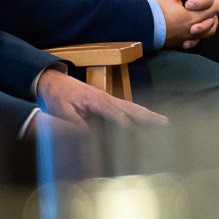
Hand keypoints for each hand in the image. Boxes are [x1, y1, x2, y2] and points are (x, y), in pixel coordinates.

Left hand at [32, 68, 166, 133]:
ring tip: (164, 121)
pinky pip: (125, 107)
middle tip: (166, 124)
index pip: (116, 114)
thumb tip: (90, 135)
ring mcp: (107, 97)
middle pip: (131, 107)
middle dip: (148, 116)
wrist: (52, 81)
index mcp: (95, 99)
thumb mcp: (61, 111)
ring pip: (131, 106)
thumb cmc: (56, 96)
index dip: (127, 125)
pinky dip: (138, 112)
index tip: (138, 136)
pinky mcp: (105, 99)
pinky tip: (146, 118)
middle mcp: (105, 97)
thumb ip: (74, 123)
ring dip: (148, 114)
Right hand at [154, 0, 218, 50]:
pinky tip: (194, 32)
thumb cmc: (156, 10)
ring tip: (209, 19)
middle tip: (217, 6)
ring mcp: (185, 39)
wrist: (142, 28)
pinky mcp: (178, 44)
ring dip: (209, 26)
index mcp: (192, 17)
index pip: (212, 9)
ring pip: (204, 34)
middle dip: (215, 14)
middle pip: (211, 23)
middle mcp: (192, 30)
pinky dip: (198, 36)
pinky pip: (193, 42)